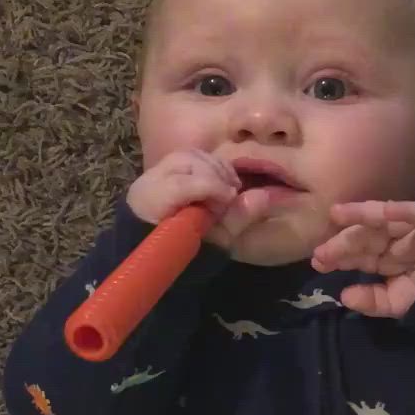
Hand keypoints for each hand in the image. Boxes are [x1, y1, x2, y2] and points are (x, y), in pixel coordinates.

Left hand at [126, 149, 271, 250]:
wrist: (160, 259)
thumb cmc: (187, 255)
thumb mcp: (214, 244)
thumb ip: (236, 218)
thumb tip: (265, 195)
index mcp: (152, 203)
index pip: (183, 183)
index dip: (213, 186)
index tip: (232, 198)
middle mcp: (148, 182)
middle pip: (187, 161)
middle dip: (215, 173)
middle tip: (233, 194)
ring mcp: (153, 174)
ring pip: (189, 155)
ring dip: (216, 167)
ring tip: (230, 187)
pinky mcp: (162, 171)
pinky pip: (189, 157)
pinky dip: (210, 165)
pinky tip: (222, 180)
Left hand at [311, 199, 414, 316]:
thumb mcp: (398, 303)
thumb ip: (373, 302)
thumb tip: (344, 296)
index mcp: (384, 257)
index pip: (358, 254)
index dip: (338, 256)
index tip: (318, 261)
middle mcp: (394, 240)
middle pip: (365, 237)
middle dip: (343, 242)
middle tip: (322, 248)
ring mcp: (412, 229)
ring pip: (384, 220)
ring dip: (361, 216)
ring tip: (338, 214)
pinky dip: (401, 210)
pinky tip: (381, 210)